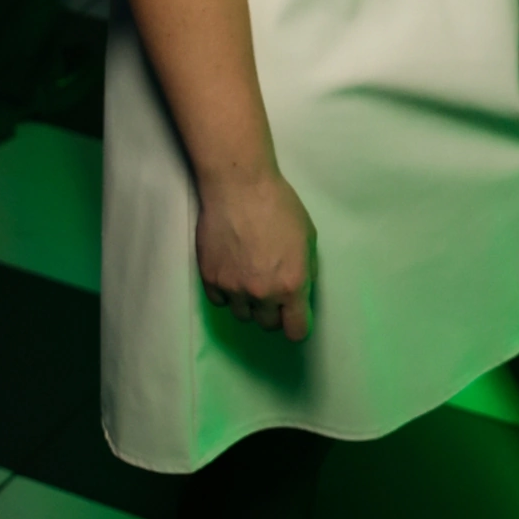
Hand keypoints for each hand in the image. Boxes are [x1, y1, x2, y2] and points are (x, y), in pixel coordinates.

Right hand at [195, 170, 317, 341]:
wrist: (239, 186)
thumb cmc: (280, 205)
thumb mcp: (308, 237)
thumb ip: (306, 270)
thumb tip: (300, 291)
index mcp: (292, 285)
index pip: (296, 331)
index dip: (298, 323)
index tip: (295, 314)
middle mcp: (262, 294)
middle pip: (268, 325)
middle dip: (273, 310)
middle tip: (271, 285)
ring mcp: (233, 289)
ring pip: (243, 315)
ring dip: (249, 302)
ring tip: (249, 274)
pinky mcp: (210, 280)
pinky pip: (221, 301)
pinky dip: (227, 291)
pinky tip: (232, 269)